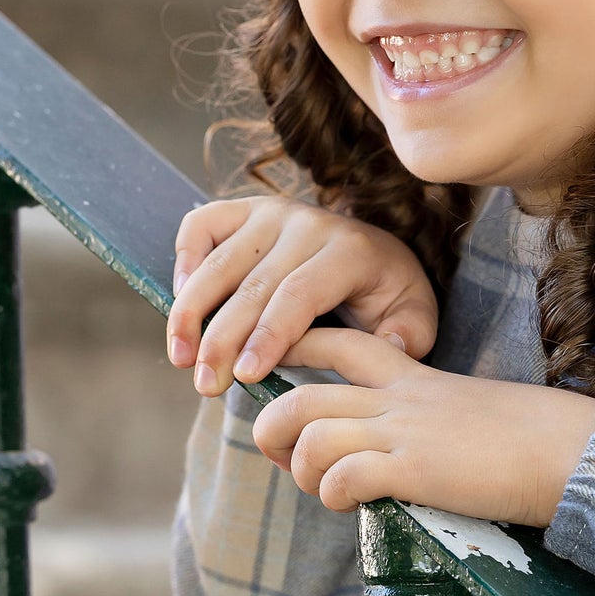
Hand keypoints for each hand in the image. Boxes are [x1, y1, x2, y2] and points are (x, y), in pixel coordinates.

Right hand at [166, 195, 437, 394]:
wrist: (372, 250)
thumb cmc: (386, 295)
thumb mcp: (414, 316)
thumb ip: (407, 336)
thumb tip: (386, 348)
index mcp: (350, 251)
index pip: (300, 293)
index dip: (269, 335)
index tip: (245, 376)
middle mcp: (307, 224)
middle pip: (252, 285)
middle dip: (222, 339)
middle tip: (206, 385)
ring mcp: (271, 213)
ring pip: (219, 263)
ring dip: (191, 313)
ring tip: (182, 360)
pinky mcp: (242, 209)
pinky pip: (200, 228)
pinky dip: (183, 262)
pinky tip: (180, 306)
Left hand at [252, 326, 594, 525]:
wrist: (571, 449)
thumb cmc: (535, 438)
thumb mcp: (470, 412)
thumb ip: (430, 422)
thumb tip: (407, 456)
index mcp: (415, 378)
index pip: (341, 345)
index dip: (296, 350)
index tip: (269, 367)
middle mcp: (401, 399)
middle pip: (302, 396)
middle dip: (271, 428)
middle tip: (283, 459)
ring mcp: (407, 431)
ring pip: (311, 434)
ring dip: (302, 470)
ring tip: (325, 491)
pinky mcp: (417, 468)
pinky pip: (344, 475)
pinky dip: (333, 494)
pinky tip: (351, 505)